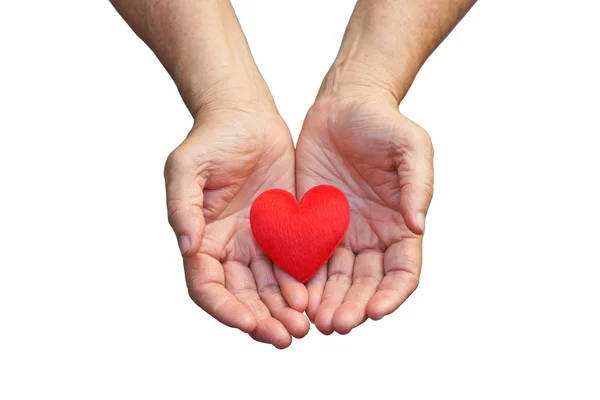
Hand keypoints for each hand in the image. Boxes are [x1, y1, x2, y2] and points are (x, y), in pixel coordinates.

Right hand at [165, 106, 308, 347]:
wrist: (247, 117)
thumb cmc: (211, 137)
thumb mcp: (186, 167)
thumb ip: (183, 207)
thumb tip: (187, 246)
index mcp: (201, 238)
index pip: (207, 286)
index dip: (224, 308)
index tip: (248, 323)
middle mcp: (228, 247)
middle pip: (241, 296)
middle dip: (261, 319)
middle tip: (285, 336)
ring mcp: (257, 242)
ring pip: (268, 288)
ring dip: (283, 310)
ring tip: (303, 326)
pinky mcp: (283, 231)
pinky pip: (292, 265)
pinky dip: (301, 284)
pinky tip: (313, 297)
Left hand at [296, 87, 433, 334]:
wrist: (343, 105)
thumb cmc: (383, 122)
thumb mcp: (410, 146)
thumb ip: (416, 185)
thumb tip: (418, 225)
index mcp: (400, 225)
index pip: (402, 272)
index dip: (393, 295)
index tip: (376, 311)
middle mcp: (372, 236)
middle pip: (366, 284)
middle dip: (354, 306)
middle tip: (336, 324)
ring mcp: (341, 233)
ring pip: (336, 279)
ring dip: (327, 302)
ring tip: (314, 321)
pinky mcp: (312, 224)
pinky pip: (307, 259)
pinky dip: (303, 280)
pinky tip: (294, 295)